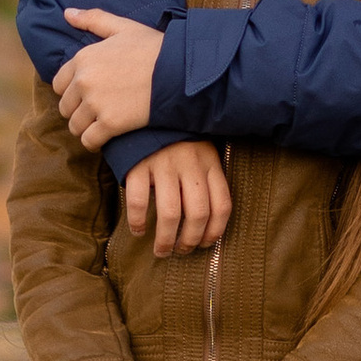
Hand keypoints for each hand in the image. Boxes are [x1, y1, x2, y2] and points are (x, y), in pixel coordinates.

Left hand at [54, 9, 162, 146]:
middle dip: (78, 111)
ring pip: (75, 126)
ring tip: (101, 124)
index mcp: (83, 58)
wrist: (180, 71)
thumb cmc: (154, 48)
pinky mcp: (110, 123)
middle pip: (65, 108)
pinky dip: (94, 142)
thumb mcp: (124, 27)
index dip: (72, 91)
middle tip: (97, 111)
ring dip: (86, 128)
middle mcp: (84, 81)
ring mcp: (96, 104)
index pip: (59, 84)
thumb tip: (67, 13)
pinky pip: (89, 141)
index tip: (88, 94)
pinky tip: (105, 138)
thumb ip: (93, 19)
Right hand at [121, 140, 233, 256]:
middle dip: (190, 241)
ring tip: (161, 251)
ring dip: (166, 239)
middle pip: (198, 214)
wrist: (145, 109)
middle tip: (180, 251)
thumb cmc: (175, 138)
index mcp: (210, 162)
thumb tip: (205, 223)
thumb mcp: (199, 151)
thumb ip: (204, 178)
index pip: (222, 205)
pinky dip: (138, 223)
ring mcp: (164, 164)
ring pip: (171, 214)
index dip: (215, 232)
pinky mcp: (138, 164)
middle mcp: (190, 164)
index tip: (205, 245)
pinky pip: (138, 202)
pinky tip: (139, 231)